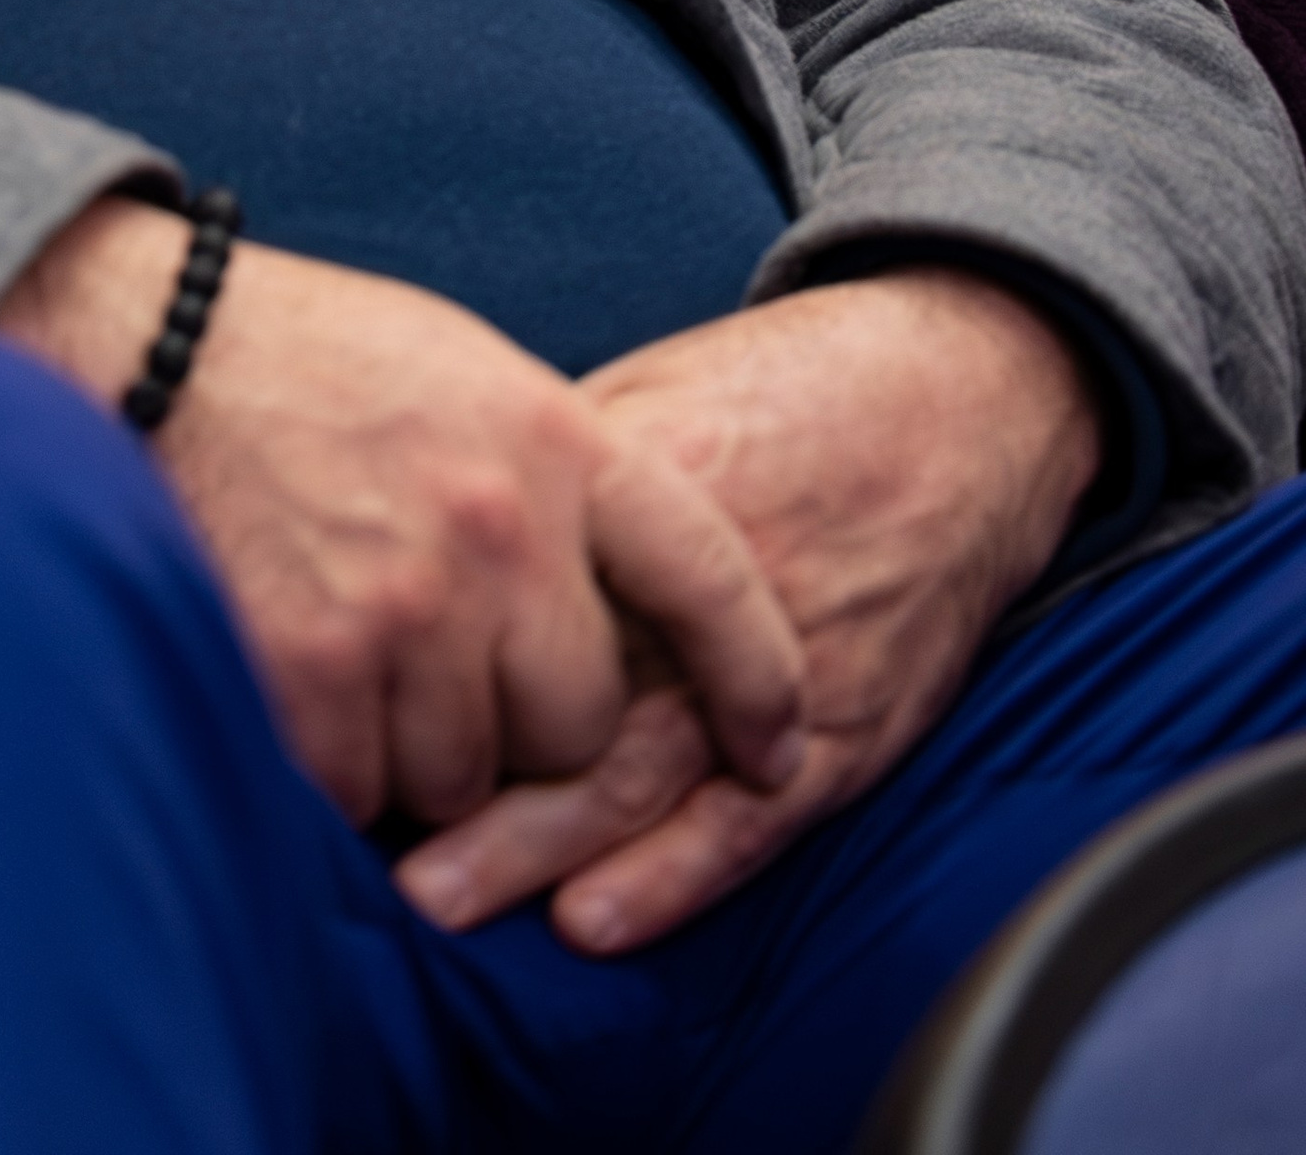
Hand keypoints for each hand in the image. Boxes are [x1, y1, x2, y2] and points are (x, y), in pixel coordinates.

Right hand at [0, 201, 805, 834]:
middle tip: (451, 667)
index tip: (775, 752)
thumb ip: (551, 481)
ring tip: (354, 652)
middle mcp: (500, 531)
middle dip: (527, 725)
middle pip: (580, 720)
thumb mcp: (466, 375)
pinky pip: (361, 792)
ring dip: (420, 751)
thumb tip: (611, 601)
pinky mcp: (309, 673)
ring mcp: (406, 609)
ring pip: (467, 775)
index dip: (756, 680)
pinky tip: (297, 685)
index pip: (710, 579)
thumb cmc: (308, 358)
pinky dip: (333, 768)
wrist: (147, 340)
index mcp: (556, 441)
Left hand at [394, 272, 1101, 953]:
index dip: (433, 643)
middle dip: (466, 777)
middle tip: (372, 840)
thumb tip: (441, 516)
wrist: (959, 396)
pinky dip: (674, 877)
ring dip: (541, 847)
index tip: (348, 694)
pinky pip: (751, 817)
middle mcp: (702, 577)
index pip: (515, 579)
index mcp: (642, 480)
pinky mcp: (846, 719)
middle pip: (566, 691)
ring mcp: (780, 656)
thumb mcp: (653, 387)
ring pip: (642, 769)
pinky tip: (596, 919)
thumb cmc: (788, 389)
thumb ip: (555, 463)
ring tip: (446, 897)